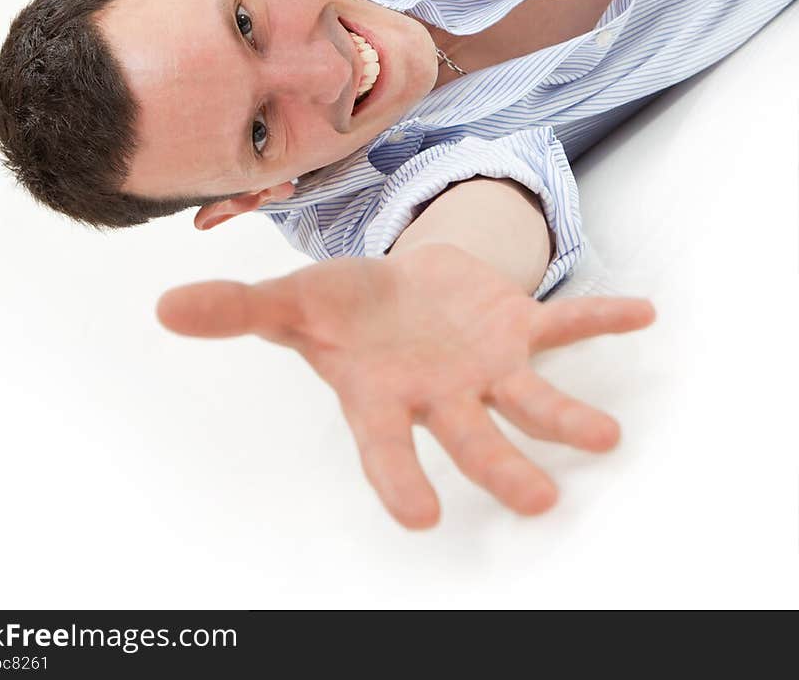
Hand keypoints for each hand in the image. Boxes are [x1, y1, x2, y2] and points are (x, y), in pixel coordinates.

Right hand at [156, 242, 654, 528]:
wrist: (393, 290)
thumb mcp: (289, 303)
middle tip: (539, 503)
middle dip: (503, 470)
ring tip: (606, 437)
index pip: (386, 449)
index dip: (401, 481)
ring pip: (529, 399)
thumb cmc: (342, 312)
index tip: (421, 520)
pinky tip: (643, 313)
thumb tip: (166, 306)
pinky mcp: (515, 328)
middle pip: (474, 439)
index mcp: (381, 398)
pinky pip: (563, 322)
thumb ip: (236, 311)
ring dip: (567, 416)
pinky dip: (601, 316)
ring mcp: (483, 364)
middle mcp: (440, 395)